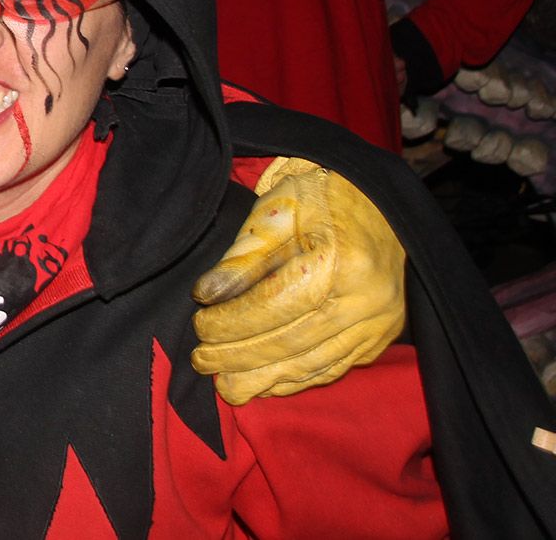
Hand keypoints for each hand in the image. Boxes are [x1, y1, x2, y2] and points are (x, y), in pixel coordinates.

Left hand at [190, 157, 405, 404]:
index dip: (233, 323)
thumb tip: (206, 295)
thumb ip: (243, 256)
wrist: (380, 200)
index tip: (199, 329)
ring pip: (315, 363)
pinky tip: (268, 384)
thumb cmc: (320, 196)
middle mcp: (367, 299)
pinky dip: (298, 378)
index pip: (275, 305)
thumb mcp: (276, 211)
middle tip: (201, 362)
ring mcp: (380, 322)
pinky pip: (336, 367)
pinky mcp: (383, 336)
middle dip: (241, 357)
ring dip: (266, 379)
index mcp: (341, 261)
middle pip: (293, 342)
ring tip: (228, 386)